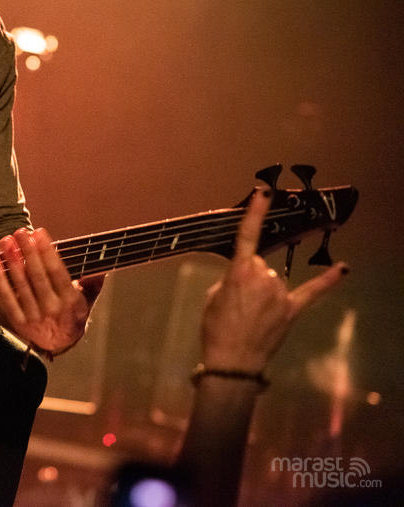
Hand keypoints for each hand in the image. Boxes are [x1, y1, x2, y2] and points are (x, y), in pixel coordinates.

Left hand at [0, 227, 103, 354]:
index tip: (39, 233)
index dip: (46, 251)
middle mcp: (52, 308)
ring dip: (12, 261)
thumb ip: (93, 282)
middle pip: (37, 275)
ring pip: (21, 285)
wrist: (59, 343)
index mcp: (70, 301)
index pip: (57, 271)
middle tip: (20, 232)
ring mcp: (34, 316)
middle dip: (28, 251)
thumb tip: (102, 269)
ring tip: (6, 242)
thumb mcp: (88, 299)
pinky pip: (6, 297)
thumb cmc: (72, 315)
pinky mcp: (18, 321)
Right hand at [200, 188, 347, 372]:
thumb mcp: (212, 297)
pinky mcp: (292, 310)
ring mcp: (280, 294)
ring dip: (263, 292)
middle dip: (248, 279)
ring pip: (274, 280)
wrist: (231, 362)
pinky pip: (312, 291)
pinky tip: (343, 268)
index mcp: (239, 272)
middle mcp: (264, 278)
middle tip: (236, 304)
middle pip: (259, 265)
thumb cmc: (215, 328)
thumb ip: (231, 280)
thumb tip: (246, 279)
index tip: (264, 191)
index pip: (247, 236)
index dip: (255, 212)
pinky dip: (328, 280)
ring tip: (250, 316)